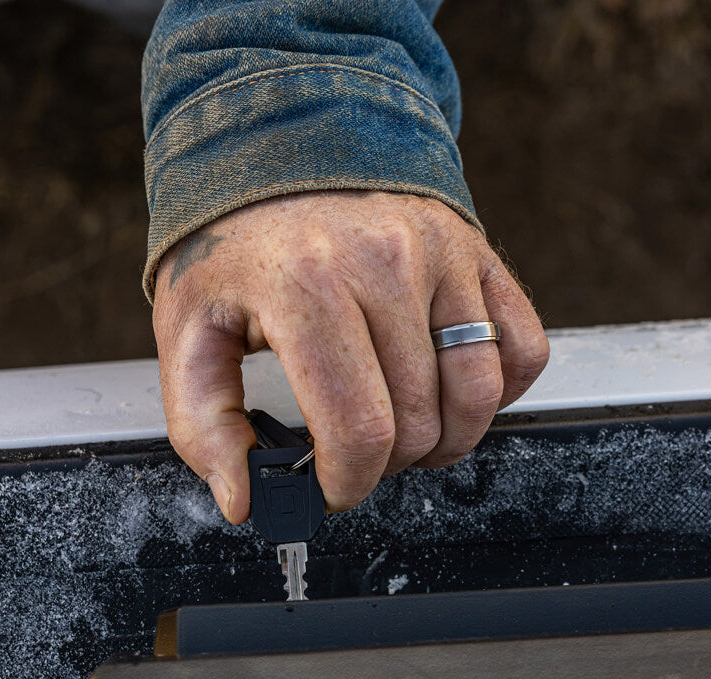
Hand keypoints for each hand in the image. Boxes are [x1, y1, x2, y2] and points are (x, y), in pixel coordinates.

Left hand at [152, 191, 548, 522]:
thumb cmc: (232, 246)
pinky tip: (446, 393)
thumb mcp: (187, 330)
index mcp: (307, 288)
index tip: (329, 487)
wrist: (276, 146)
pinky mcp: (478, 252)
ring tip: (402, 435)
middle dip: (386, 465)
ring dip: (446, 440)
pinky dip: (496, 392)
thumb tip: (245, 501)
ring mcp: (442, 254)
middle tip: (351, 453)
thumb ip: (203, 425)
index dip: (347, 483)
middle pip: (418, 423)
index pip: (359, 429)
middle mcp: (384, 264)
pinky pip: (524, 349)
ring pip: (479, 395)